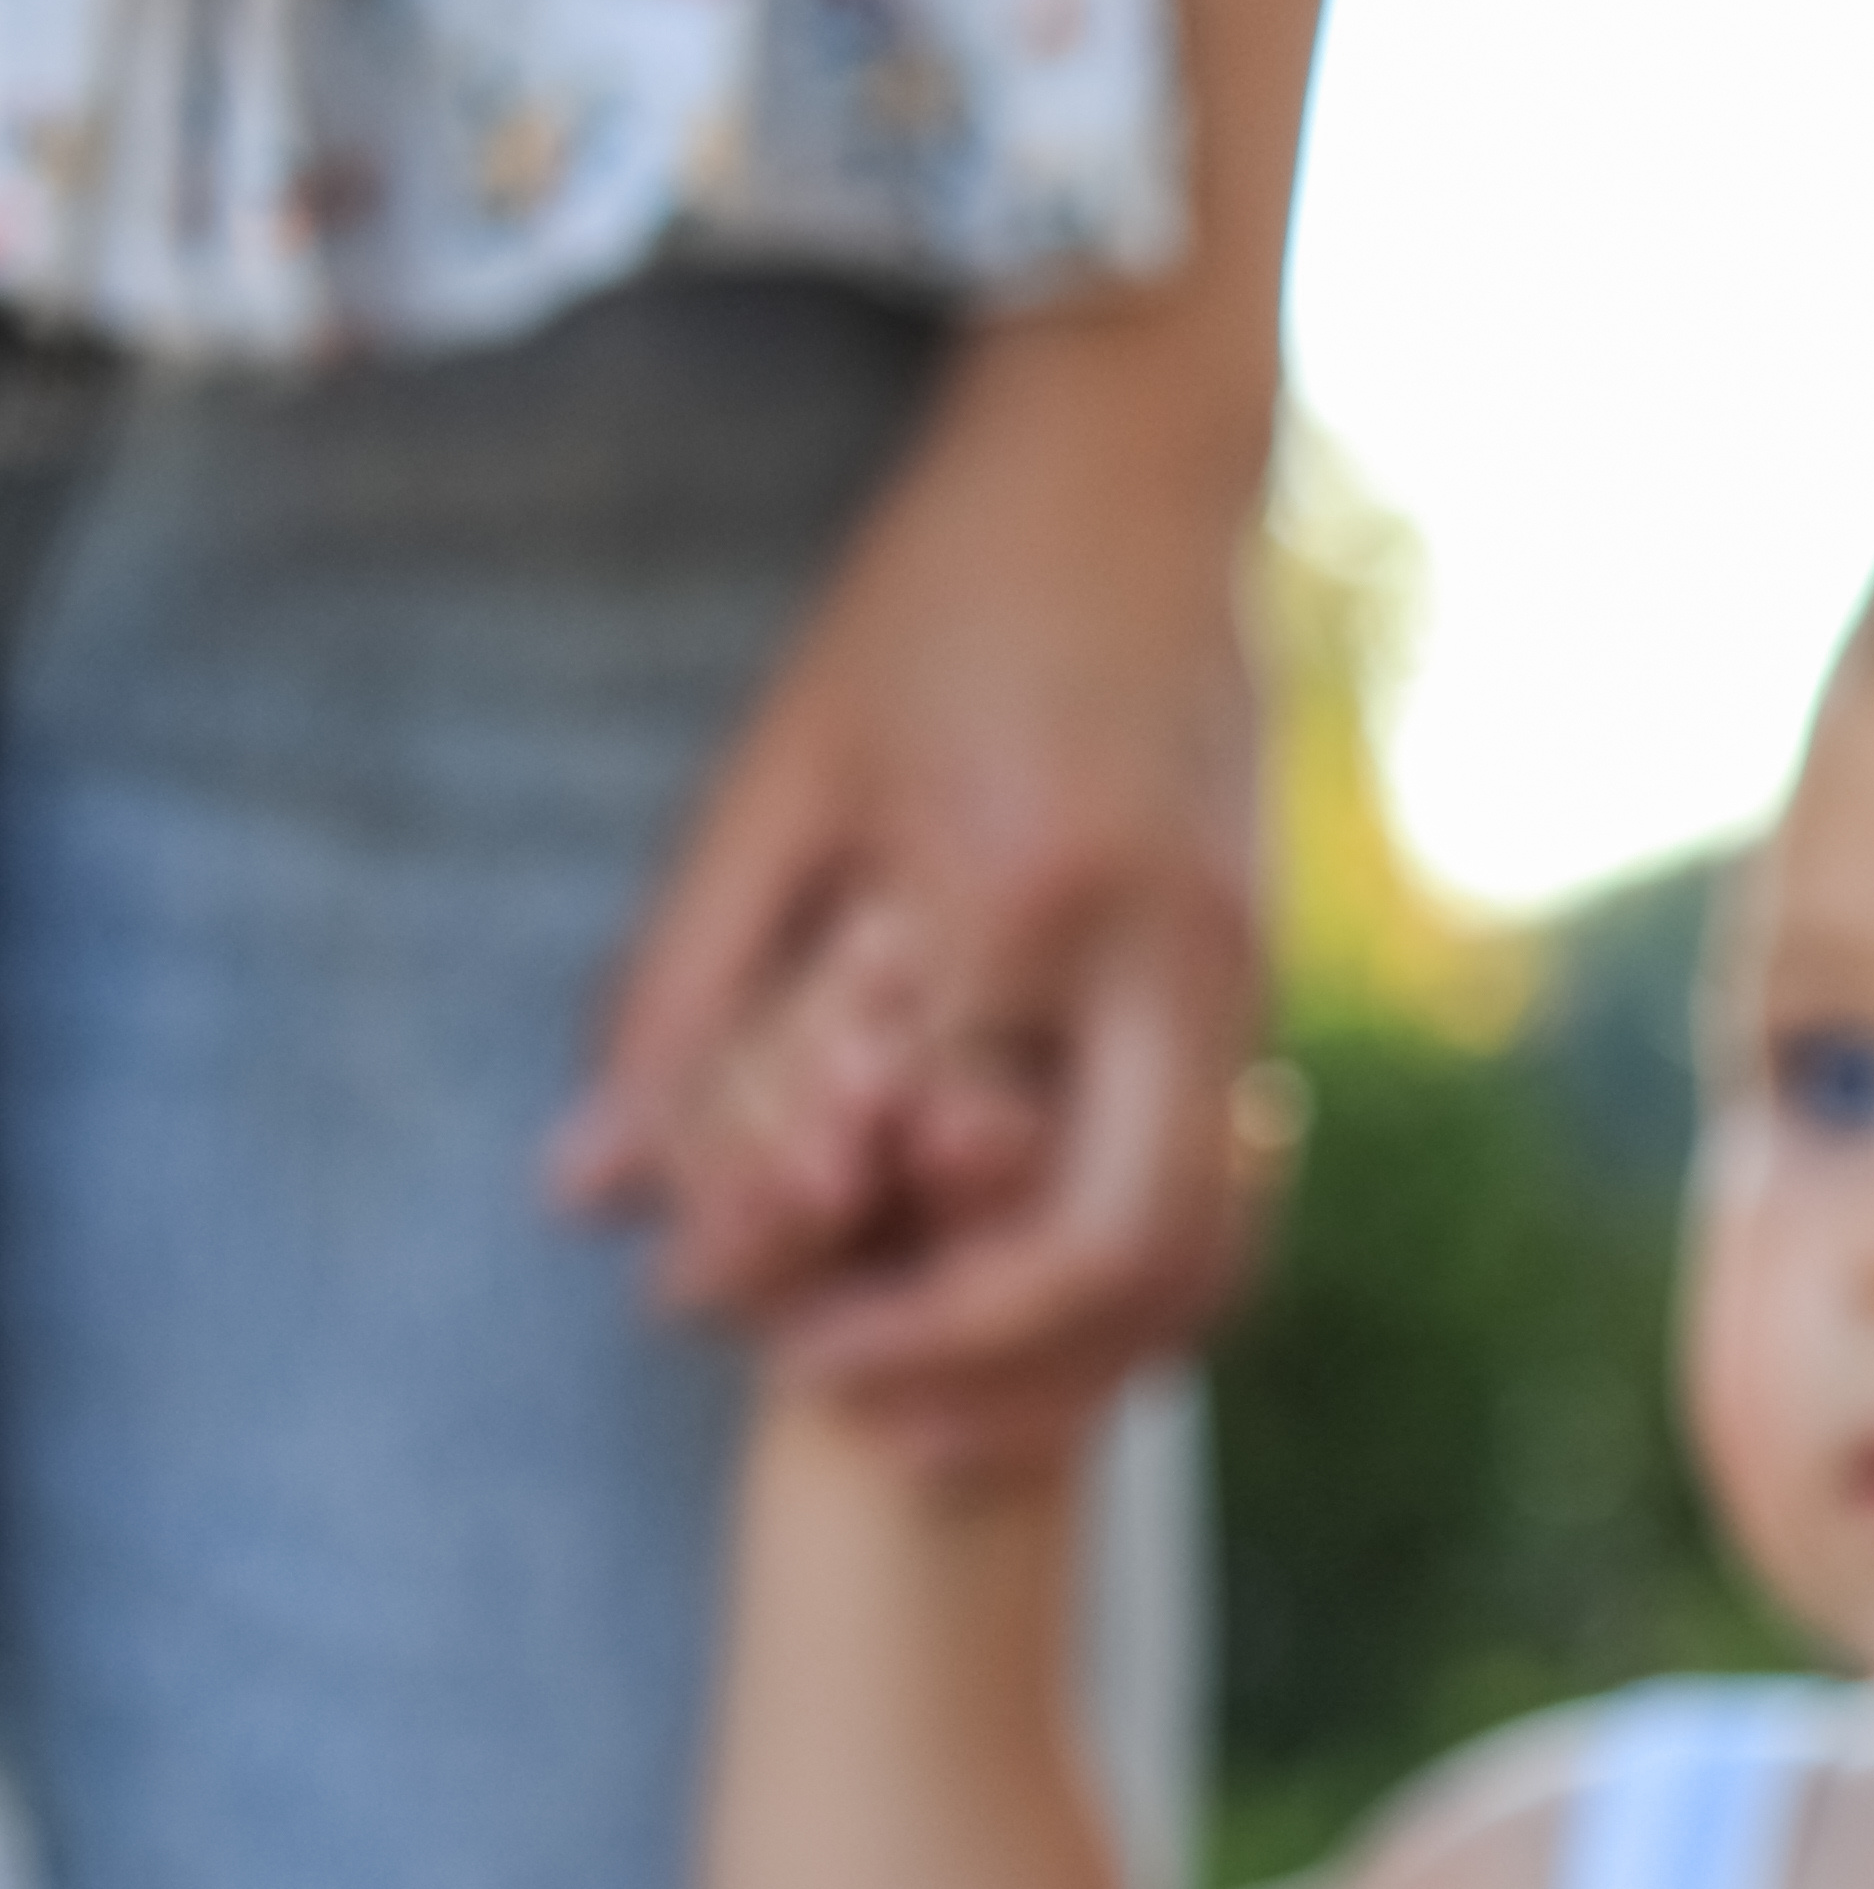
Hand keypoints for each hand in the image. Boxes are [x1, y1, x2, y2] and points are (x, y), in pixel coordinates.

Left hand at [552, 298, 1278, 1456]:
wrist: (1131, 480)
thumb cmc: (934, 604)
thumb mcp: (776, 778)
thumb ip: (691, 992)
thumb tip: (593, 1193)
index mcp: (1030, 890)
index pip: (941, 1162)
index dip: (834, 1272)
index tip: (726, 1318)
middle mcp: (1171, 951)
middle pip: (1126, 1257)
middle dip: (987, 1365)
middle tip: (842, 1400)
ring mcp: (1246, 969)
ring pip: (1213, 1251)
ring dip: (1085, 1361)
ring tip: (941, 1408)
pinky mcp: (1265, 976)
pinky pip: (1230, 1193)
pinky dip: (1141, 1292)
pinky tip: (1032, 1313)